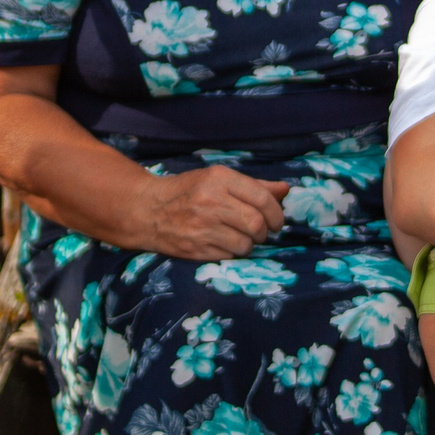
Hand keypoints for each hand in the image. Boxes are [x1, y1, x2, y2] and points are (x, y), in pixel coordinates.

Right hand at [126, 166, 290, 260]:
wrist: (148, 210)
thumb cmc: (188, 191)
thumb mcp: (218, 180)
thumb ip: (254, 186)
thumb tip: (286, 190)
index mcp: (219, 178)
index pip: (262, 198)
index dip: (277, 214)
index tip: (277, 222)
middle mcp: (211, 201)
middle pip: (256, 224)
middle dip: (265, 232)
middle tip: (261, 233)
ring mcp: (202, 226)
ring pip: (245, 243)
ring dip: (249, 244)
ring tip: (240, 238)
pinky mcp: (196, 248)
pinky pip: (229, 255)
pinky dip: (233, 252)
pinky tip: (224, 244)